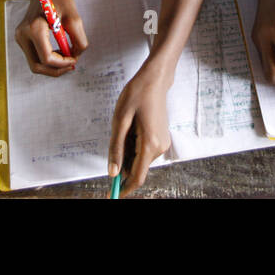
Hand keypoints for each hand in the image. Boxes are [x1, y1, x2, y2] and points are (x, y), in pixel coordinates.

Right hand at [14, 0, 88, 74]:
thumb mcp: (73, 16)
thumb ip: (78, 38)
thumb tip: (77, 56)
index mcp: (34, 28)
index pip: (47, 57)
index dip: (63, 63)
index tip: (75, 59)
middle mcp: (23, 35)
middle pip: (37, 66)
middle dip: (56, 70)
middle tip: (71, 65)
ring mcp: (20, 38)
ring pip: (35, 64)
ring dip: (52, 66)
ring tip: (67, 58)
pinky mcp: (22, 39)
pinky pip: (34, 56)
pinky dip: (48, 59)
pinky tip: (59, 52)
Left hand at [107, 62, 171, 193]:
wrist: (155, 80)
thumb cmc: (137, 95)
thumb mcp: (121, 120)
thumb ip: (117, 148)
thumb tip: (113, 173)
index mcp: (150, 144)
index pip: (137, 177)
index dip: (124, 188)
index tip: (113, 194)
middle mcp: (160, 148)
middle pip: (137, 167)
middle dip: (123, 160)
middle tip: (119, 133)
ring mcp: (162, 144)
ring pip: (139, 158)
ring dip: (128, 150)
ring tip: (127, 124)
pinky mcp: (161, 139)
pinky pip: (144, 151)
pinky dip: (134, 145)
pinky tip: (133, 125)